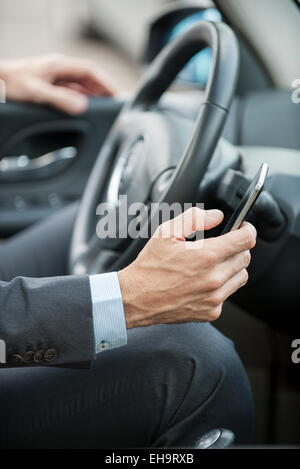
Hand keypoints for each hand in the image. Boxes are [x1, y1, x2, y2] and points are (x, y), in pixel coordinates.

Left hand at [0, 53, 114, 114]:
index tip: (117, 94)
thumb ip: (60, 99)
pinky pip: (72, 92)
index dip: (106, 82)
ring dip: (93, 96)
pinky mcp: (52, 86)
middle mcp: (60, 69)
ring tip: (104, 108)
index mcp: (60, 65)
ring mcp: (56, 77)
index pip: (91, 71)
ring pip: (81, 86)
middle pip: (88, 79)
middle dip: (103, 90)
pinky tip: (85, 109)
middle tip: (114, 104)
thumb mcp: (37, 92)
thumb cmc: (12, 82)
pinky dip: (82, 100)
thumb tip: (81, 106)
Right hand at [118, 207, 256, 328]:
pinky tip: (203, 282)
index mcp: (207, 256)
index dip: (247, 229)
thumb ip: (195, 218)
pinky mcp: (211, 312)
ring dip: (232, 267)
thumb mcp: (167, 232)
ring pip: (240, 277)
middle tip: (221, 245)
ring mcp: (214, 297)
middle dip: (237, 248)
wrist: (136, 298)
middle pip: (245, 257)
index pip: (246, 239)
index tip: (243, 227)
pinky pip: (228, 294)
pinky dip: (221, 286)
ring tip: (212, 264)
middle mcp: (214, 278)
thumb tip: (217, 216)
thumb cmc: (150, 266)